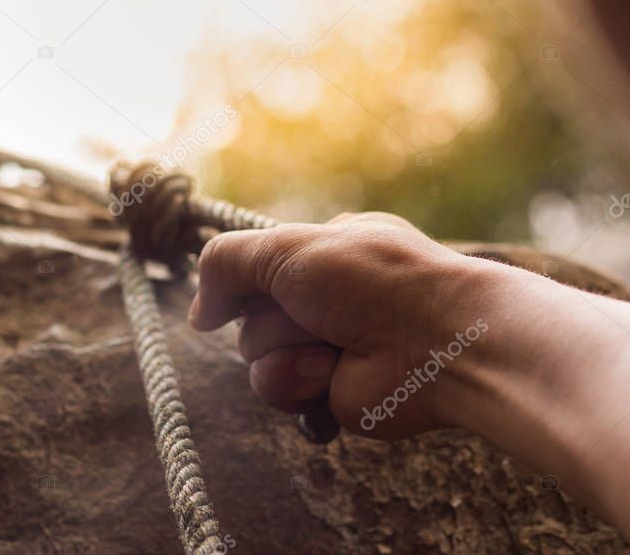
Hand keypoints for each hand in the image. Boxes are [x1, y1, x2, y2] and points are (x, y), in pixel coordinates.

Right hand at [190, 212, 488, 438]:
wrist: (439, 345)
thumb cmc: (374, 282)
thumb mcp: (287, 246)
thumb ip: (226, 262)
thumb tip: (198, 315)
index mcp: (323, 252)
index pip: (256, 265)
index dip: (248, 278)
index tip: (256, 282)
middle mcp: (323, 299)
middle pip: (249, 314)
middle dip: (272, 318)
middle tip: (316, 312)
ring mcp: (325, 345)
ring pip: (255, 355)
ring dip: (283, 352)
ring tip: (329, 350)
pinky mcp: (327, 391)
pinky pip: (276, 390)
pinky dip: (295, 383)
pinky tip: (329, 377)